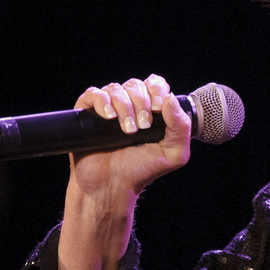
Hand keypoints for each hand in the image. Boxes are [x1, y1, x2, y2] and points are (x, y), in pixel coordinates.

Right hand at [69, 74, 192, 197]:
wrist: (113, 186)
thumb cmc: (143, 169)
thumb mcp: (175, 153)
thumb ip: (181, 127)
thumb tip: (171, 98)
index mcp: (151, 109)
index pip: (155, 84)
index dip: (157, 91)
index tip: (157, 109)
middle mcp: (129, 105)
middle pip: (136, 85)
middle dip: (142, 103)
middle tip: (143, 126)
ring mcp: (108, 108)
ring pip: (116, 89)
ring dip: (124, 107)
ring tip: (128, 131)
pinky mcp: (87, 114)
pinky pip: (93, 94)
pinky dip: (102, 102)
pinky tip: (109, 117)